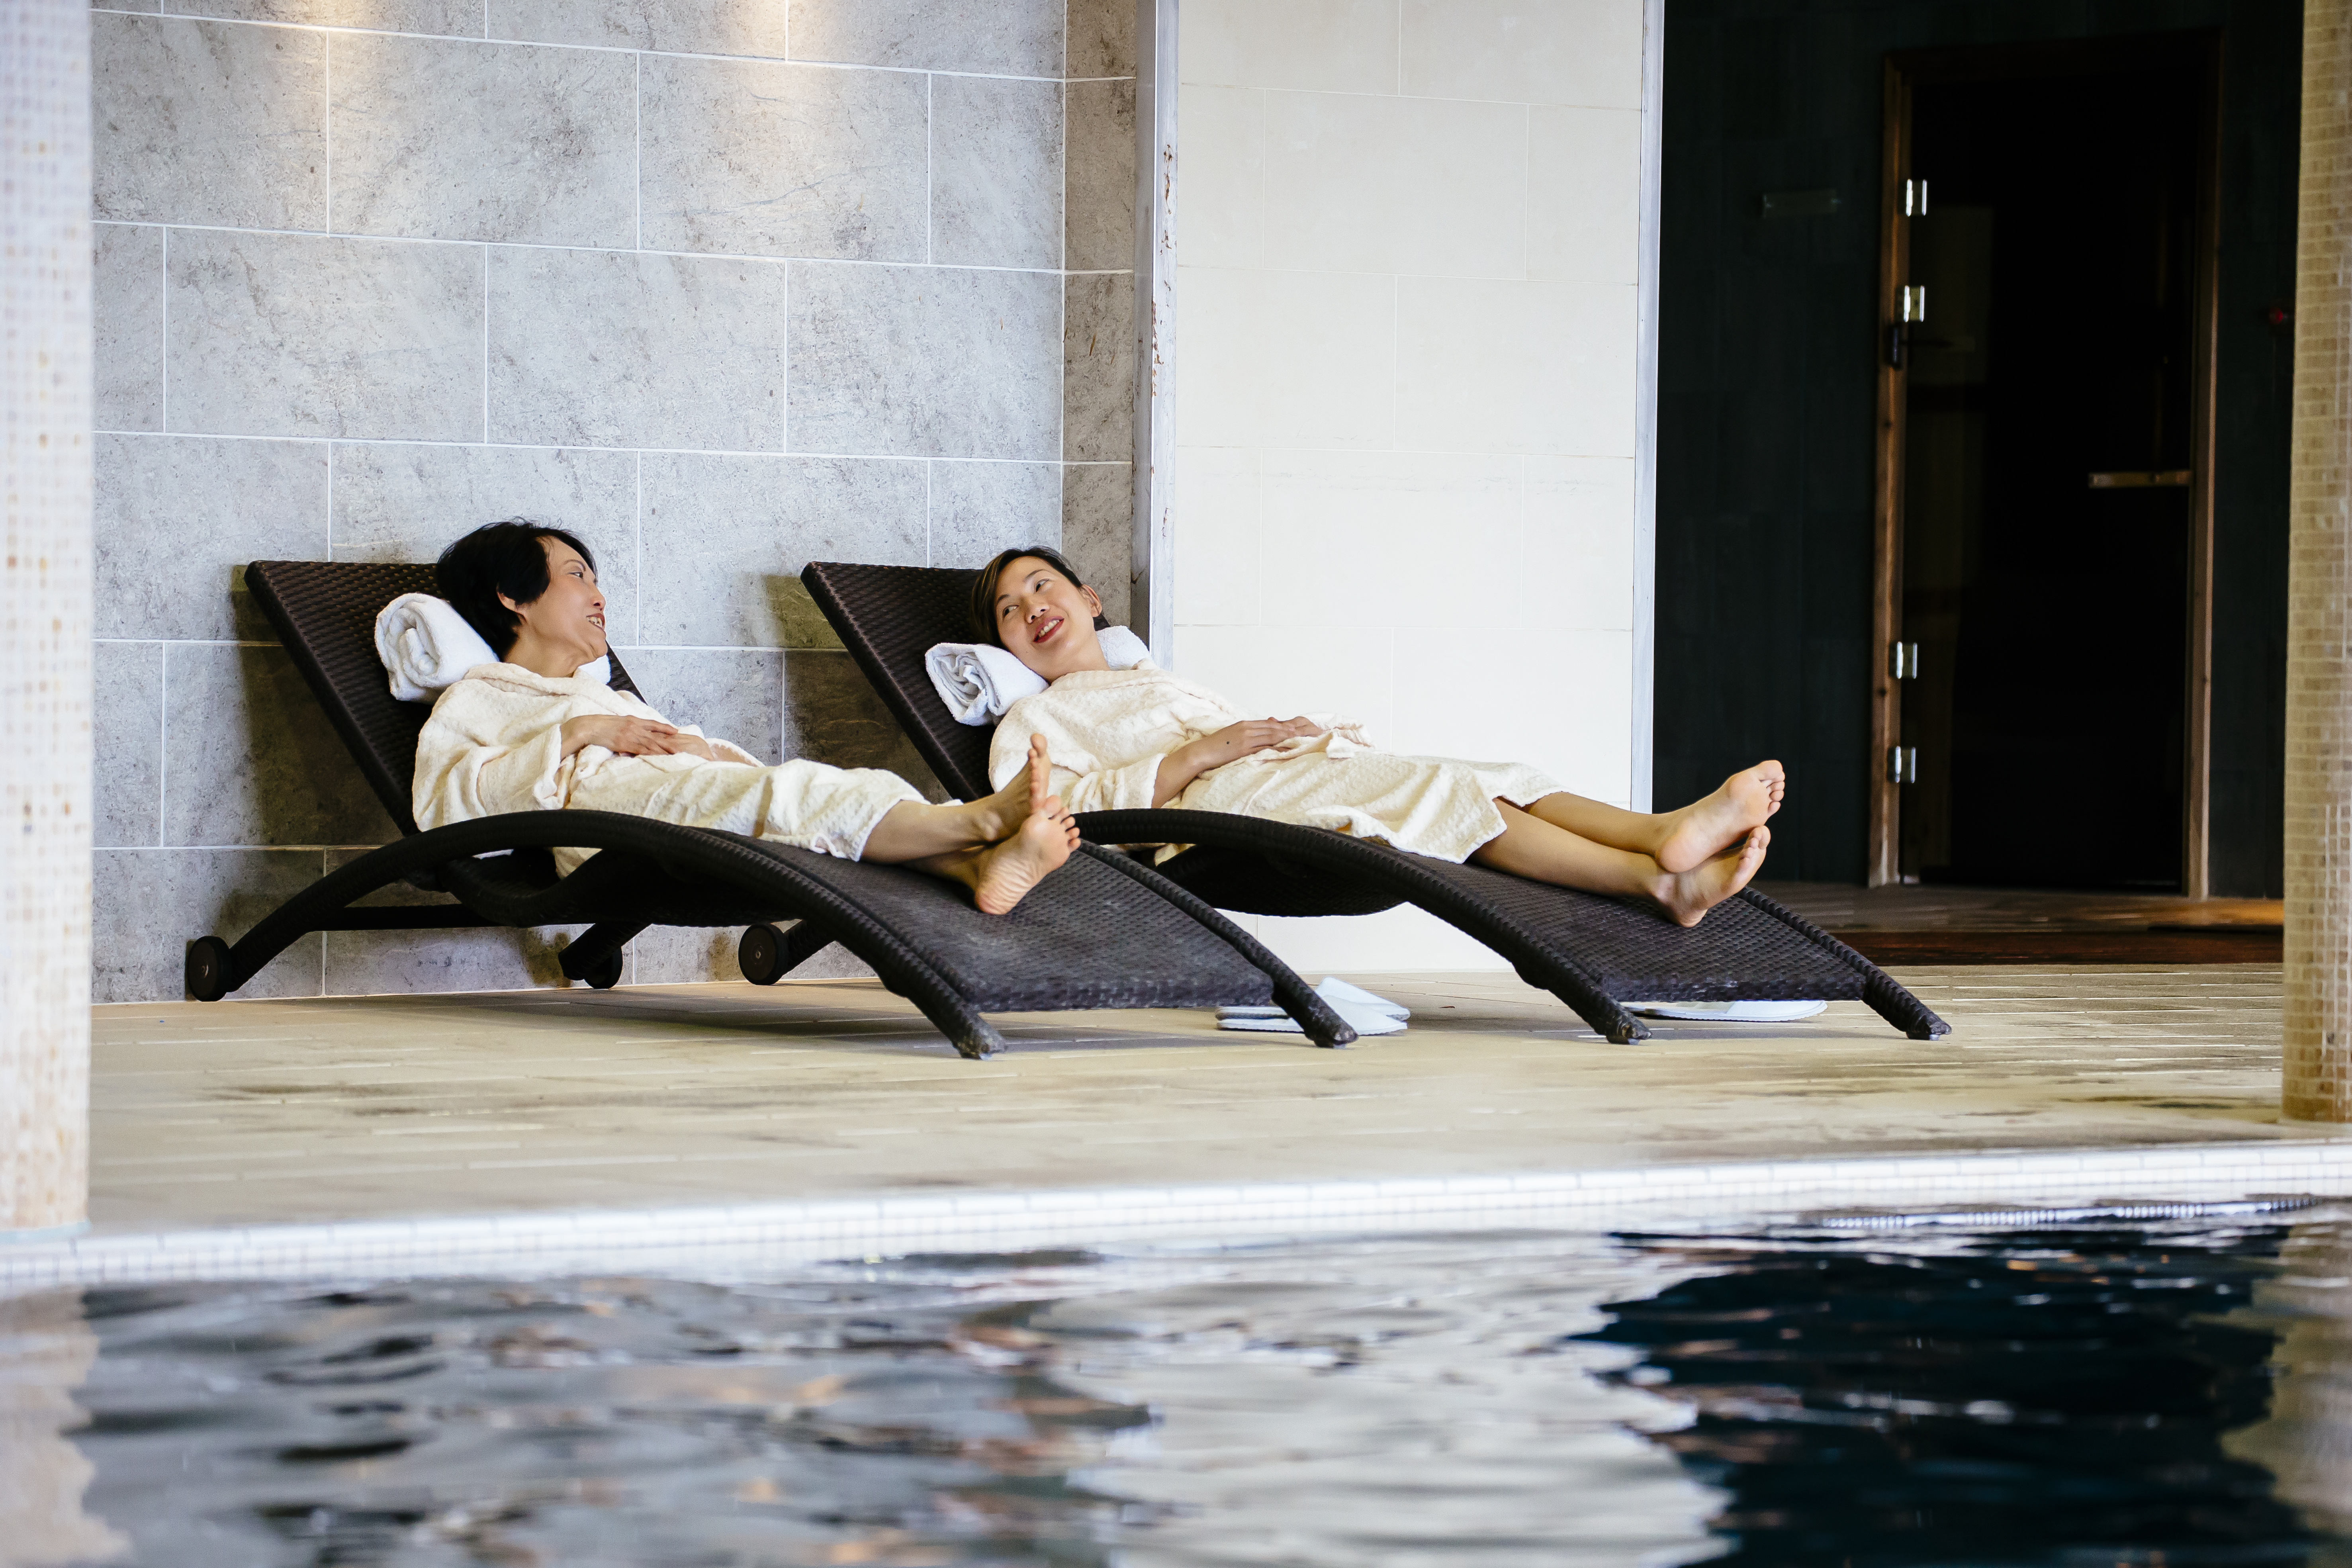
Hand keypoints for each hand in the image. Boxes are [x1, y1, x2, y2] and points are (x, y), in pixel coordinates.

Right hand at [560, 714, 718, 760]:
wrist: (588, 726)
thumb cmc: (602, 726)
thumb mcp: (618, 723)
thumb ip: (629, 726)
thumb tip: (636, 733)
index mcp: (633, 720)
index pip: (653, 724)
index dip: (665, 728)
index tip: (676, 731)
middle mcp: (634, 726)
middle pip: (655, 735)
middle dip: (669, 741)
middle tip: (682, 746)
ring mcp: (630, 735)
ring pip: (651, 743)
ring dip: (663, 749)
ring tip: (675, 753)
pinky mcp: (624, 743)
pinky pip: (640, 750)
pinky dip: (650, 753)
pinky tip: (658, 757)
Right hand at [1192, 717, 1324, 768]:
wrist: (1202, 752)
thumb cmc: (1217, 746)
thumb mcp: (1233, 735)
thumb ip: (1247, 733)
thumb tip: (1259, 733)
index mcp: (1244, 724)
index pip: (1267, 724)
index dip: (1282, 726)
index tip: (1295, 728)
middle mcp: (1246, 729)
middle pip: (1272, 728)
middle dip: (1288, 730)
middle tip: (1303, 731)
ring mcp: (1245, 739)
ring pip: (1270, 736)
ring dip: (1286, 737)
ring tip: (1299, 738)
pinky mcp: (1243, 749)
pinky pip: (1263, 748)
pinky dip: (1275, 748)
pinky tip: (1285, 750)